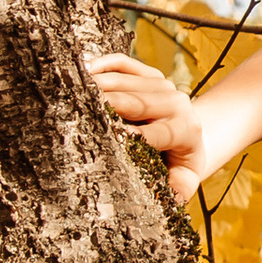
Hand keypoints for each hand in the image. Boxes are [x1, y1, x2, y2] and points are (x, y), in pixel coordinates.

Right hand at [86, 48, 212, 200]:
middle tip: (75, 106)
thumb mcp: (184, 179)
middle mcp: (176, 103)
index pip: (156, 133)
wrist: (193, 133)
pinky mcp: (150, 72)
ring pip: (126, 81)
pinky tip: (81, 68)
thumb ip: (178, 189)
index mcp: (185, 131)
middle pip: (136, 101)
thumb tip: (170, 199)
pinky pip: (123, 63)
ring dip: (98, 84)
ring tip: (68, 90)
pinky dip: (102, 63)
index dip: (133, 133)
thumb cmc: (179, 163)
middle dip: (107, 104)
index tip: (110, 134)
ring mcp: (163, 84)